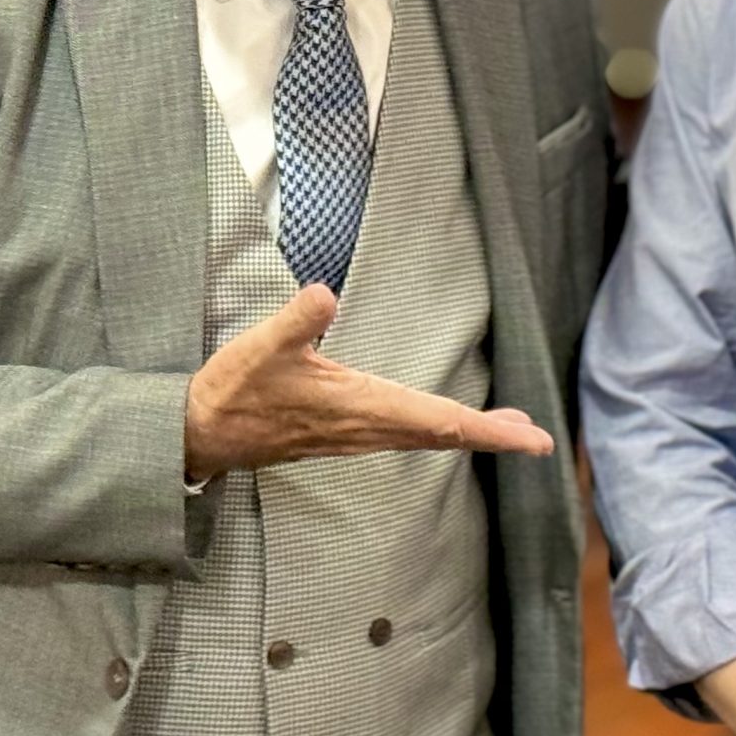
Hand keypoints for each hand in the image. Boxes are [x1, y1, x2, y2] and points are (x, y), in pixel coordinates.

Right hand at [182, 284, 555, 478]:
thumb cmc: (231, 392)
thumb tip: (324, 295)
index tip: (532, 440)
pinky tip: (443, 426)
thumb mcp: (260, 348)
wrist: (197, 436)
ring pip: (424, 438)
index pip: (439, 423)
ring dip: (466, 434)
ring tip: (506, 429)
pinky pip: (404, 436)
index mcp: (358, 407)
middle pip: (442, 436)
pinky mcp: (342, 434)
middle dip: (491, 436)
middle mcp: (365, 428)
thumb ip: (295, 322)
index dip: (490, 431)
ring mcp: (354, 435)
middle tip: (538, 438)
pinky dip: (436, 431)